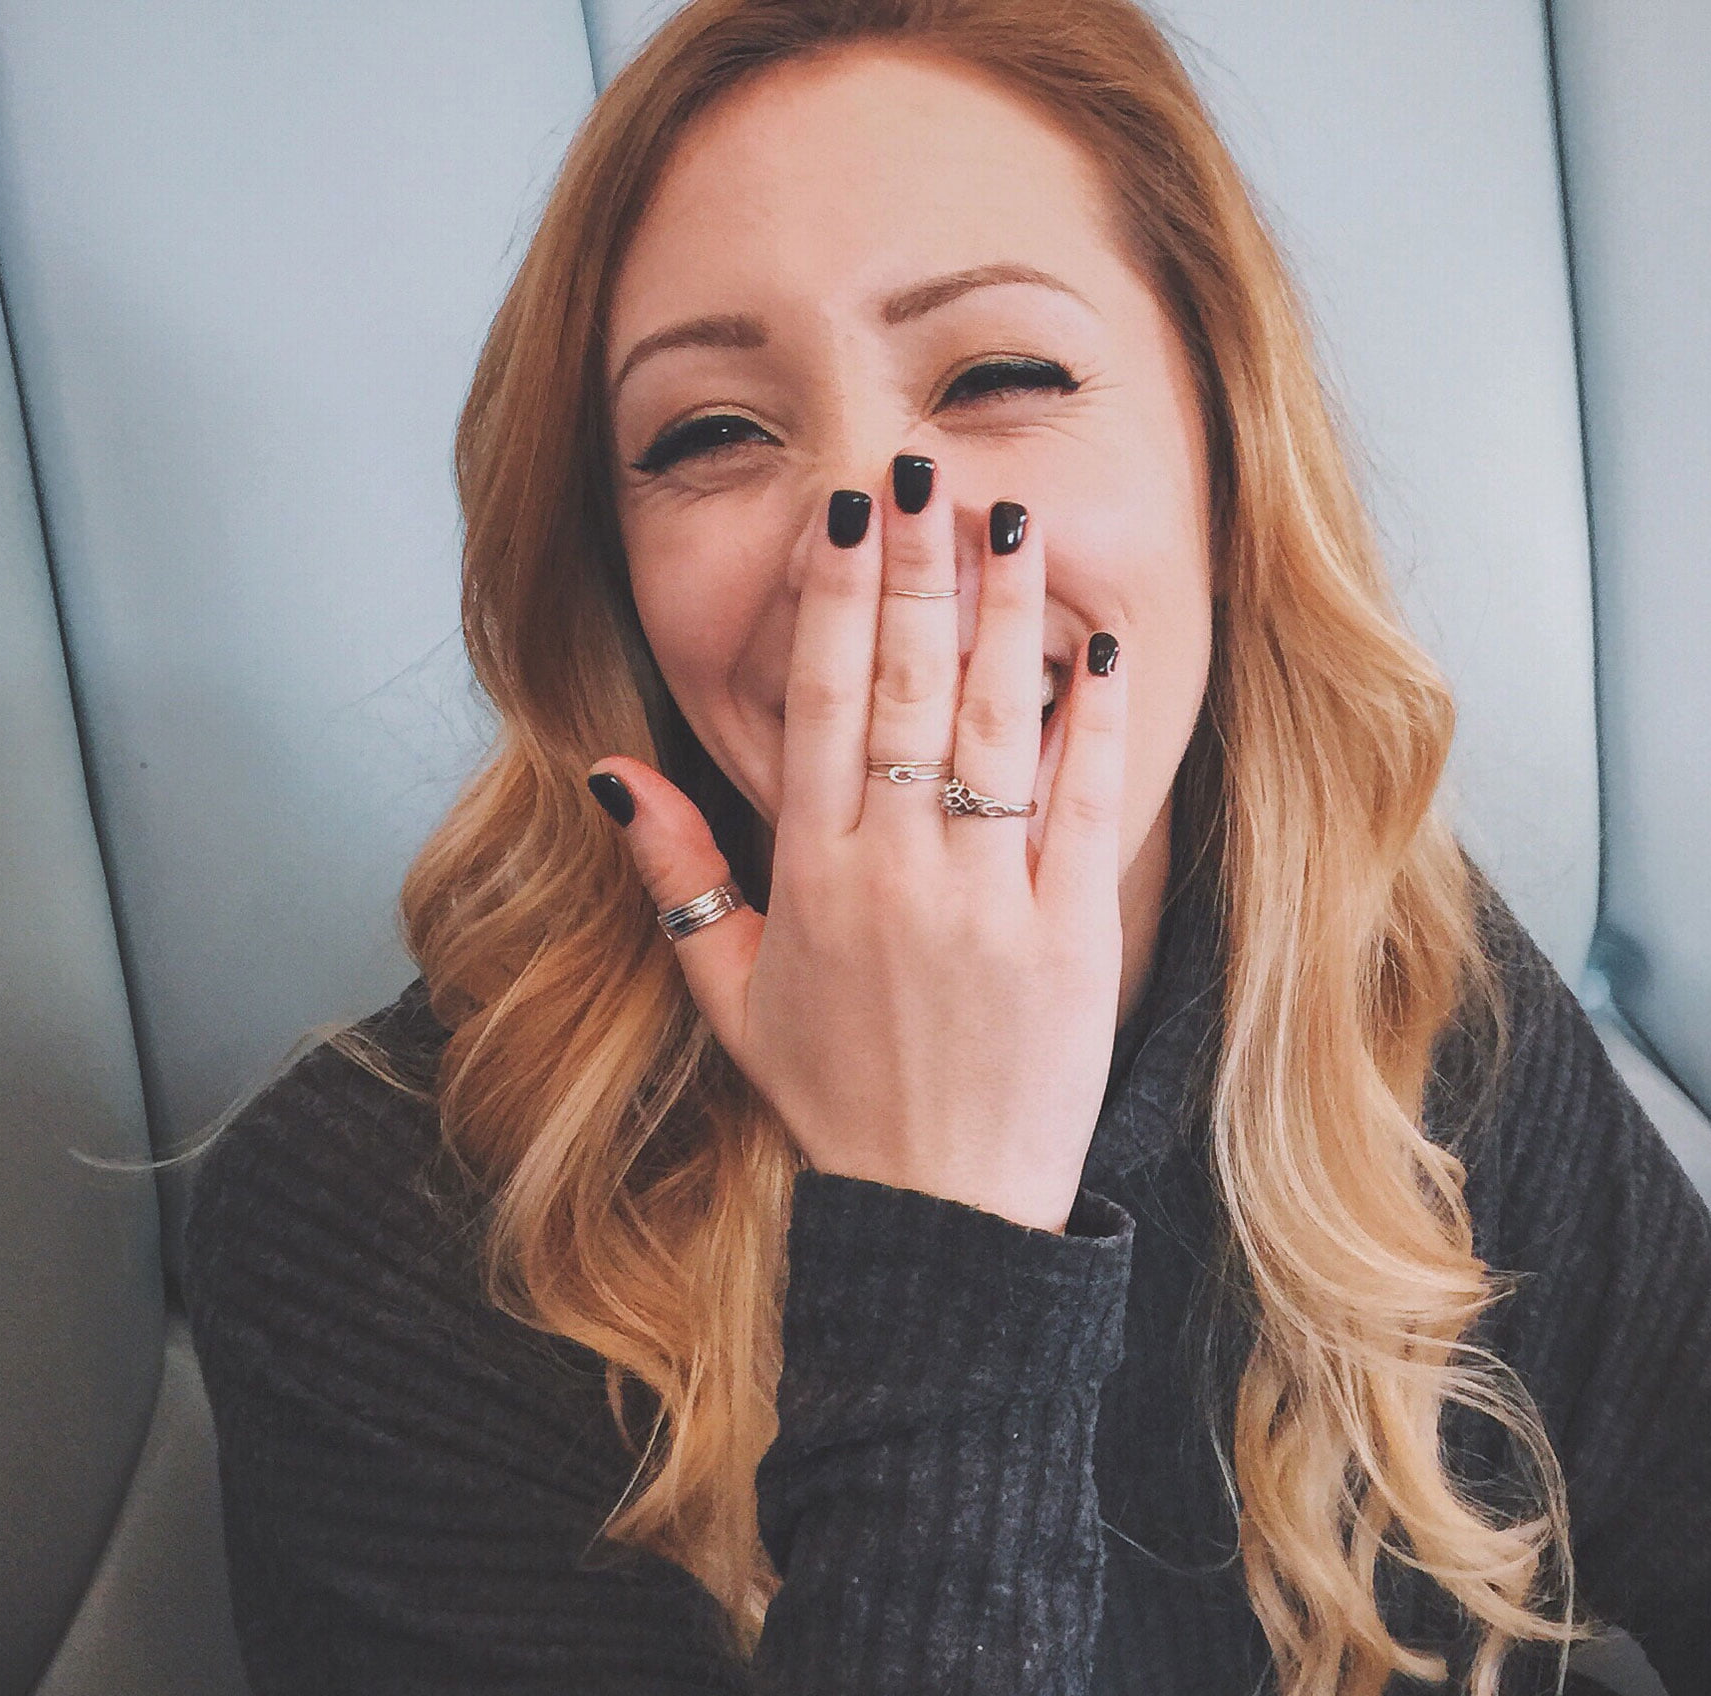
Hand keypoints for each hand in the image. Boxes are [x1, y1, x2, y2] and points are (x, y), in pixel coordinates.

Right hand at [594, 465, 1128, 1235]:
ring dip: (1006, 616)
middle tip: (928, 467)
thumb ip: (677, 875)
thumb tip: (612, 770)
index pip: (820, 703)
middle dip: (918, 569)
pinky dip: (1090, 726)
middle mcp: (898, 875)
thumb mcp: (729, 996)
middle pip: (905, 690)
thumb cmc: (836, 1101)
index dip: (836, 597)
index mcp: (812, 879)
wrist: (941, 1213)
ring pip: (993, 729)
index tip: (851, 510)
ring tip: (1015, 518)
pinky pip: (1083, 810)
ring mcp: (990, 904)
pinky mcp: (1070, 939)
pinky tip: (1099, 651)